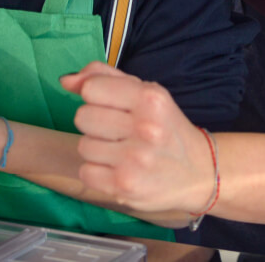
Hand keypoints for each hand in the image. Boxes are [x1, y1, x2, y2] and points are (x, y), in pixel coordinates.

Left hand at [62, 62, 214, 213]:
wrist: (199, 172)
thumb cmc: (166, 128)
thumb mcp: (145, 94)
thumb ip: (105, 78)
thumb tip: (65, 80)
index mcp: (150, 99)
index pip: (92, 89)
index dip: (96, 97)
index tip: (113, 106)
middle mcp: (145, 128)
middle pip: (82, 117)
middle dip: (96, 124)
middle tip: (118, 132)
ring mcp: (134, 159)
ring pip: (83, 146)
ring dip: (98, 150)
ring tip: (121, 152)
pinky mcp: (124, 186)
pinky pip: (86, 173)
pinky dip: (98, 173)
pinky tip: (118, 170)